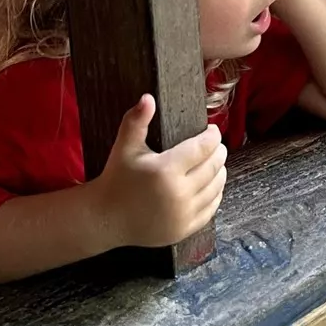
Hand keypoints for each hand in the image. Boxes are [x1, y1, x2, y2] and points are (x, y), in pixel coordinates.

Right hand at [89, 94, 227, 247]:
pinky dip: (215, 192)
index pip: (204, 147)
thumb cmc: (116, 179)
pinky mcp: (187, 228)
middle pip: (214, 165)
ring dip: (219, 171)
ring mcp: (184, 213)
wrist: (105, 219)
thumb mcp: (124, 148)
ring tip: (214, 162)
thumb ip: (136, 121)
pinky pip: (212, 206)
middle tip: (215, 145)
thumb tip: (148, 97)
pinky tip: (210, 184)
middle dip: (218, 152)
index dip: (212, 135)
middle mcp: (179, 193)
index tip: (211, 130)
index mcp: (166, 170)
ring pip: (217, 185)